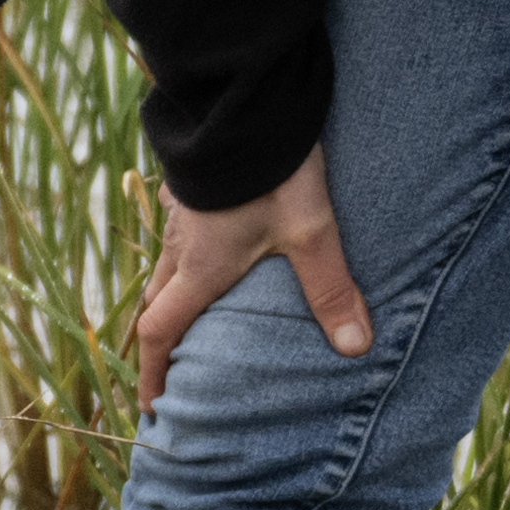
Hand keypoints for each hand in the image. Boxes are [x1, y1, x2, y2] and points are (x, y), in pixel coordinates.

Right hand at [126, 151, 371, 400]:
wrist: (242, 104)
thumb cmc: (272, 173)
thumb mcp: (310, 232)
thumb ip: (331, 289)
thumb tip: (355, 349)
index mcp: (200, 268)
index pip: (162, 332)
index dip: (154, 373)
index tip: (154, 404)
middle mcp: (180, 247)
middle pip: (156, 304)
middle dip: (160, 342)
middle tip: (171, 369)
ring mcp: (180, 216)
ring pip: (164, 268)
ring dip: (171, 299)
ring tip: (193, 316)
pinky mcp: (190, 188)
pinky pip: (177, 237)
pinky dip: (183, 260)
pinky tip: (208, 251)